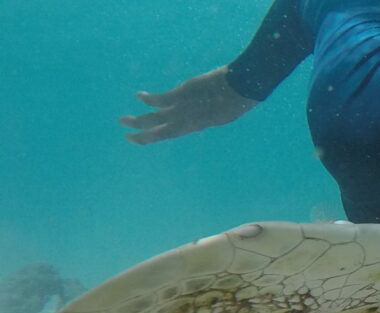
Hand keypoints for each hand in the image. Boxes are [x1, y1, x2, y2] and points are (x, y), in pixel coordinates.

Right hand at [118, 66, 256, 144]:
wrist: (240, 89)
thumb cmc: (237, 99)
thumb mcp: (225, 110)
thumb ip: (212, 112)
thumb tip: (212, 110)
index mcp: (198, 125)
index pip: (173, 133)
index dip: (159, 137)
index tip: (146, 139)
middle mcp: (187, 121)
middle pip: (159, 131)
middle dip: (142, 135)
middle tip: (127, 136)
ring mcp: (183, 109)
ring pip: (153, 118)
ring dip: (136, 120)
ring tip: (121, 121)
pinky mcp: (181, 95)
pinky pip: (159, 99)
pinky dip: (147, 99)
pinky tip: (137, 95)